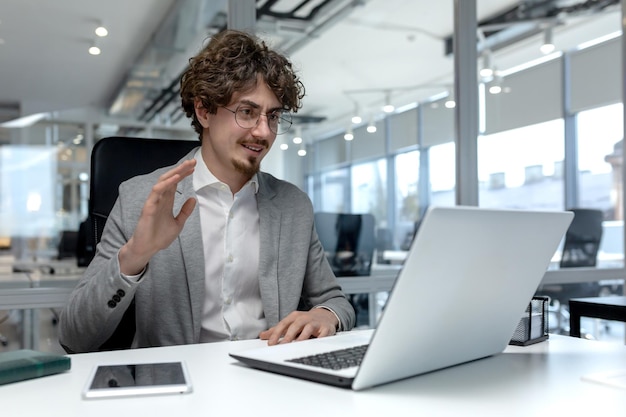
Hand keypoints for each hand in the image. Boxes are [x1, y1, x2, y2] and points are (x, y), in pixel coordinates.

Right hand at [119, 159, 196, 274]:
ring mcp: (154, 202)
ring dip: (174, 173)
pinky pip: (156, 192)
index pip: (175, 183)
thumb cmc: (159, 237)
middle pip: (170, 179)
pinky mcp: (148, 207)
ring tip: (186, 166)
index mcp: (166, 201)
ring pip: (163, 182)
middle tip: (193, 161)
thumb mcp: (178, 223)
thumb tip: (193, 199)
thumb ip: (185, 211)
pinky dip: (165, 184)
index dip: (184, 174)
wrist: (148, 249)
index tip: (194, 167)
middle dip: (181, 169)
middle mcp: (160, 199)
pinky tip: (175, 178)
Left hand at [259, 308, 337, 345]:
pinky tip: (314, 345)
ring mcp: (315, 323)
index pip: (283, 324)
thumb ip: (277, 330)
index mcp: (295, 317)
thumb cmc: (305, 321)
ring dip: (302, 337)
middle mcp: (304, 318)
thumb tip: (263, 335)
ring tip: (296, 345)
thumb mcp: (291, 323)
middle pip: (295, 326)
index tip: (271, 343)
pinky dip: (319, 339)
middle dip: (288, 336)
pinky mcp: (325, 328)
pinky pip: (323, 334)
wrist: (326, 315)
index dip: (276, 334)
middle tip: (281, 346)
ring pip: (308, 329)